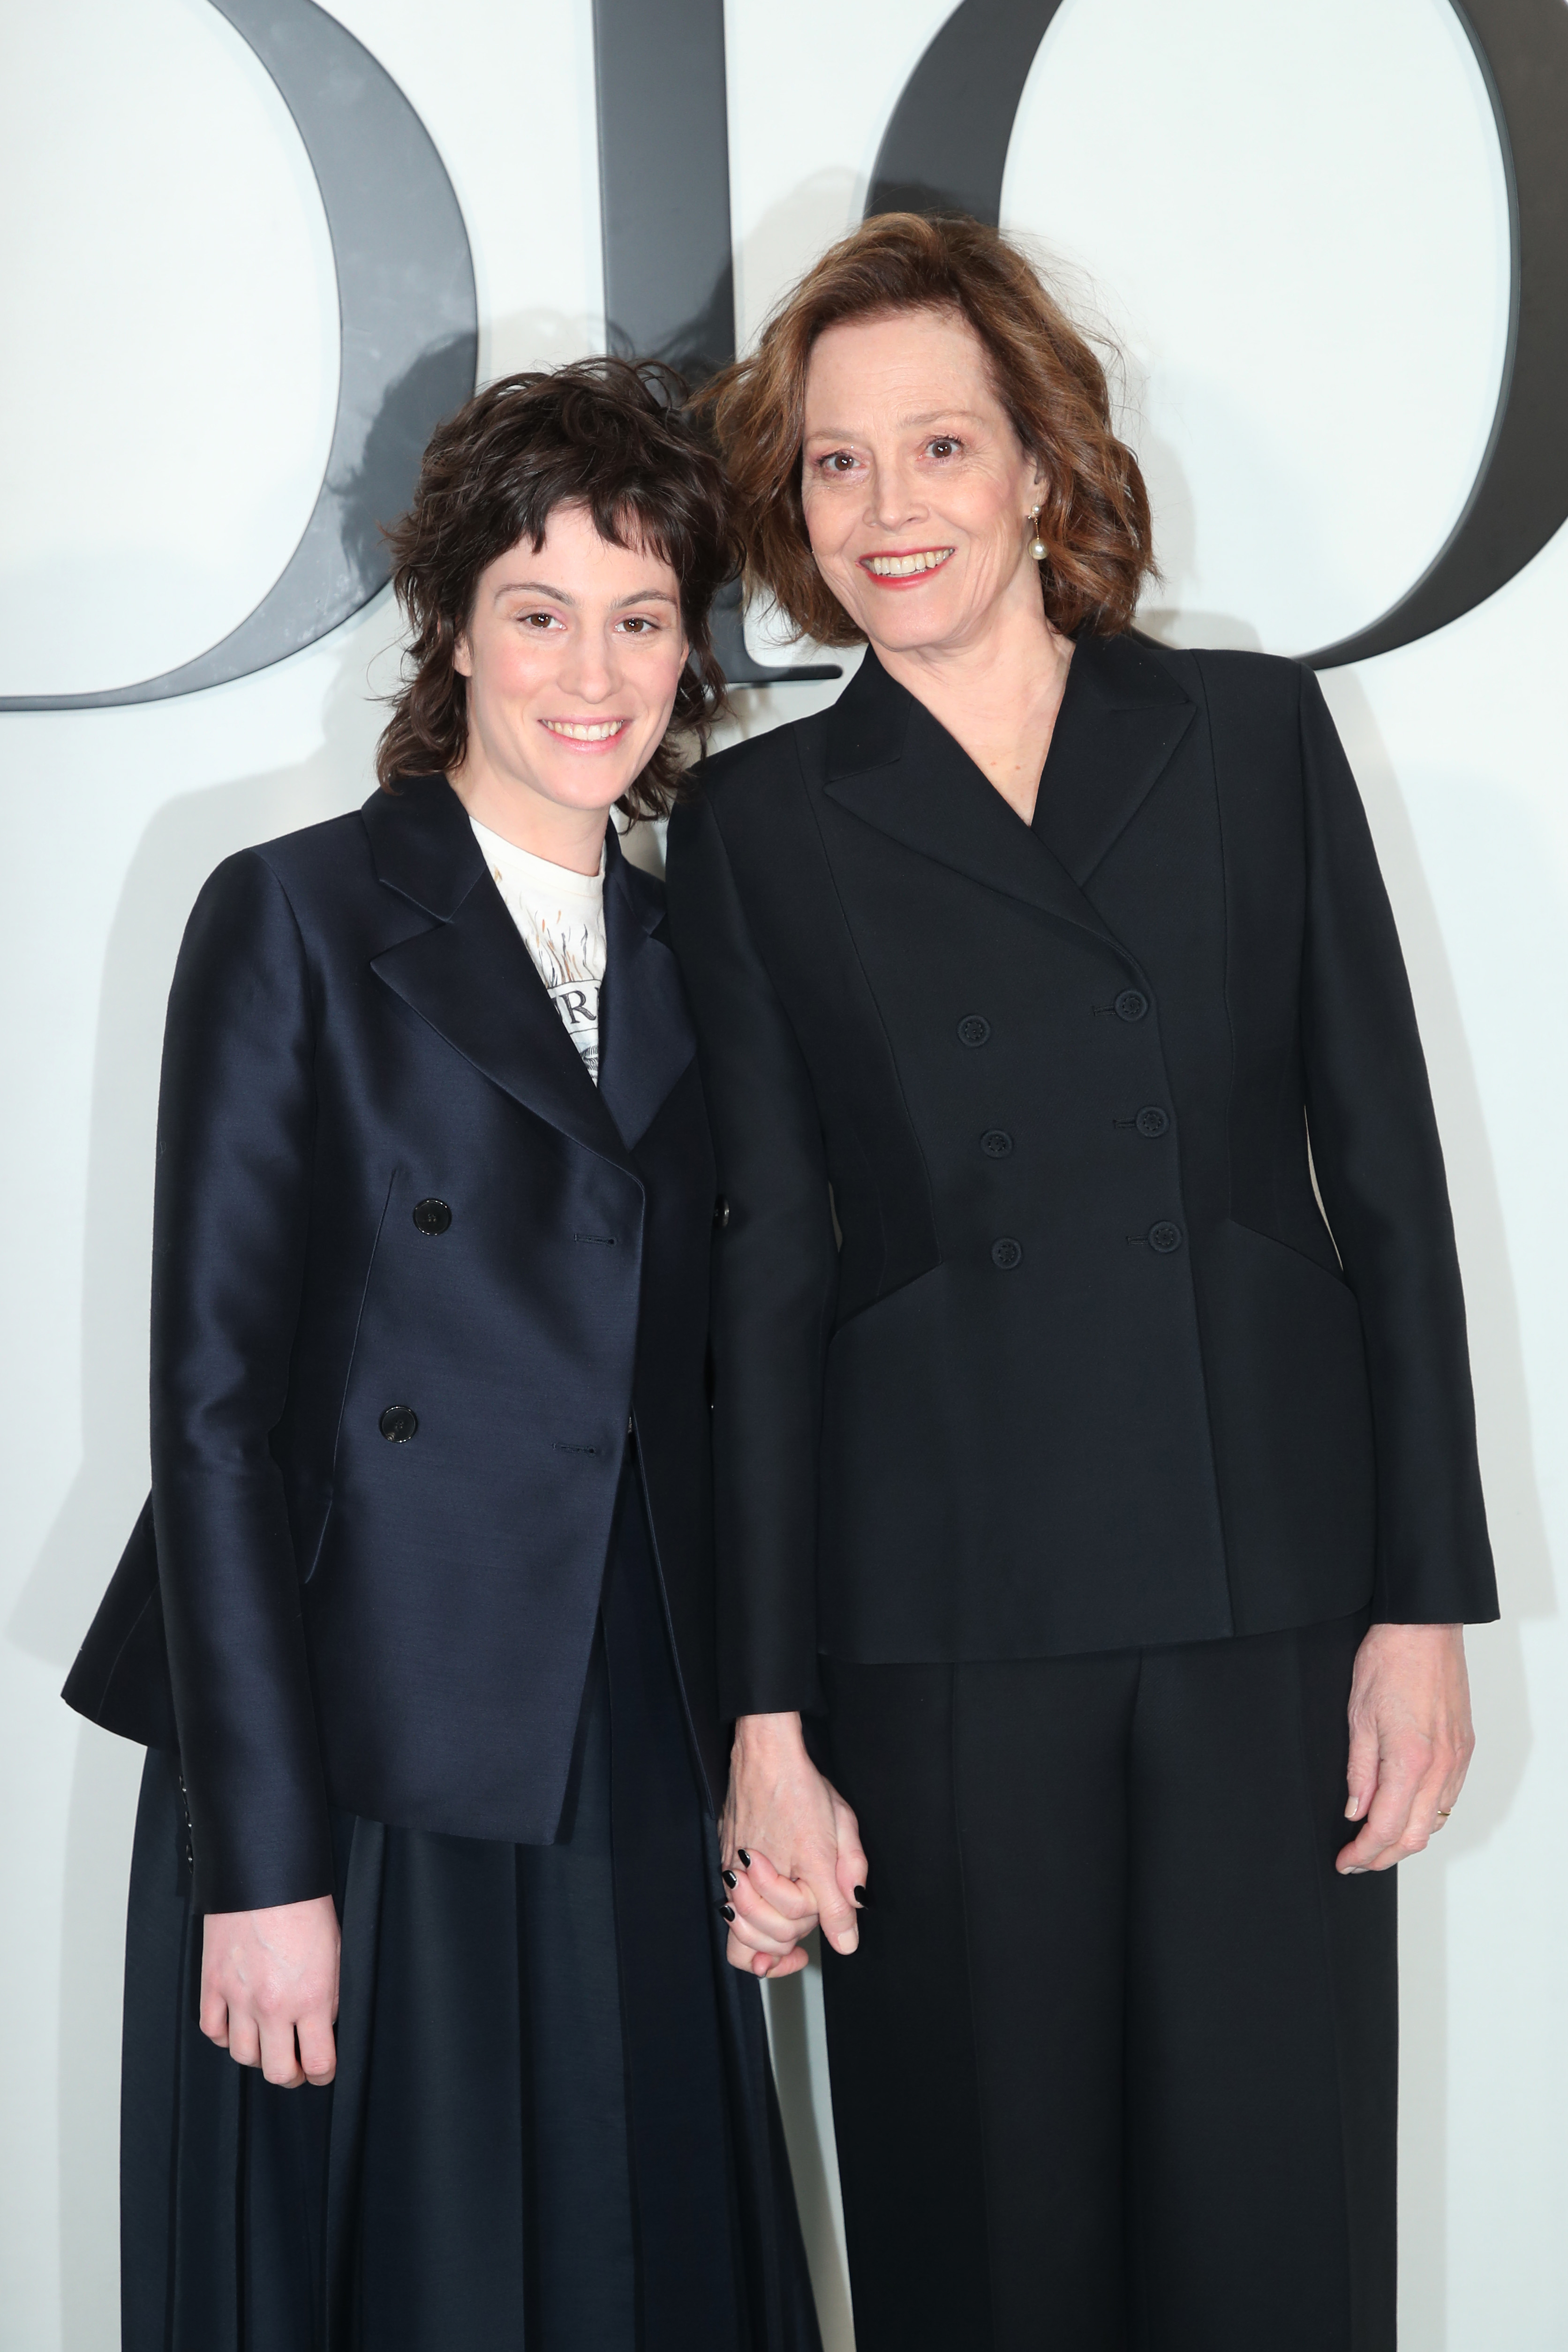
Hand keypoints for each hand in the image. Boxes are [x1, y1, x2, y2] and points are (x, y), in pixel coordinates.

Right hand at [200, 1895, 340, 2085]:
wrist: (265, 1872)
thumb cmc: (307, 1906)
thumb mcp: (337, 1953)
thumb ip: (330, 1996)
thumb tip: (323, 2026)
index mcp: (313, 1997)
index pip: (319, 2062)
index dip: (323, 2073)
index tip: (323, 2070)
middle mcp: (274, 2004)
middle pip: (278, 2071)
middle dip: (291, 2074)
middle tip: (296, 2065)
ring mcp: (239, 1996)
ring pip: (243, 2056)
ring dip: (258, 2056)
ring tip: (269, 2044)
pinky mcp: (213, 1983)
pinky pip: (213, 2029)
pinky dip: (225, 2034)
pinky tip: (238, 2025)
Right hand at [720, 1712, 867, 1979]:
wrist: (766, 1755)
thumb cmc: (804, 1788)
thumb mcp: (841, 1832)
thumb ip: (845, 1889)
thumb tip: (846, 1941)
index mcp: (796, 1869)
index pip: (803, 1921)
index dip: (818, 1922)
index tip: (821, 1926)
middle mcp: (759, 1876)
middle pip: (771, 1934)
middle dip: (790, 1934)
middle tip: (806, 1918)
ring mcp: (736, 1872)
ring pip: (741, 1934)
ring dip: (762, 1938)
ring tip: (781, 1932)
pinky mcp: (725, 1863)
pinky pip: (729, 1913)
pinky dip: (743, 1927)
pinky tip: (757, 1925)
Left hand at [1337, 1623, 1473, 1874]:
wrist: (1424, 1628)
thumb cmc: (1388, 1661)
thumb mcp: (1357, 1716)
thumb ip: (1359, 1771)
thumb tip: (1355, 1810)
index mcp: (1409, 1760)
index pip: (1386, 1827)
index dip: (1363, 1852)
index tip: (1345, 1860)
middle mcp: (1440, 1766)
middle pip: (1415, 1836)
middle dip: (1383, 1856)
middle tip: (1357, 1859)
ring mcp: (1457, 1759)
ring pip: (1435, 1821)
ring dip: (1406, 1838)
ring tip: (1377, 1841)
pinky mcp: (1464, 1748)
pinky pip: (1448, 1797)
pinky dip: (1426, 1814)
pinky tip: (1406, 1811)